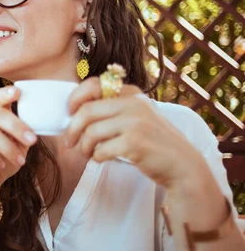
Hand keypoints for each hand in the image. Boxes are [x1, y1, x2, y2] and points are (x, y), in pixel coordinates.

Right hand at [0, 86, 37, 201]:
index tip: (18, 92)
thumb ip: (25, 134)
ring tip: (20, 161)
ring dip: (8, 148)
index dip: (6, 93)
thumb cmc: (4, 160)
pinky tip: (1, 165)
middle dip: (17, 127)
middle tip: (32, 141)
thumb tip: (38, 125)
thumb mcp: (19, 147)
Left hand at [64, 77, 206, 189]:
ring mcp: (135, 122)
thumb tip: (74, 112)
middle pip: (86, 111)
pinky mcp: (135, 142)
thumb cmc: (153, 142)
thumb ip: (113, 108)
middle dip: (72, 129)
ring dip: (84, 147)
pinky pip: (101, 149)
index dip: (74, 99)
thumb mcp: (137, 115)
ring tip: (87, 153)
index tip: (70, 114)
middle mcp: (133, 103)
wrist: (182, 165)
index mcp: (131, 93)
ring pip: (91, 132)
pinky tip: (101, 159)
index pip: (92, 85)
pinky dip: (96, 157)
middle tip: (69, 142)